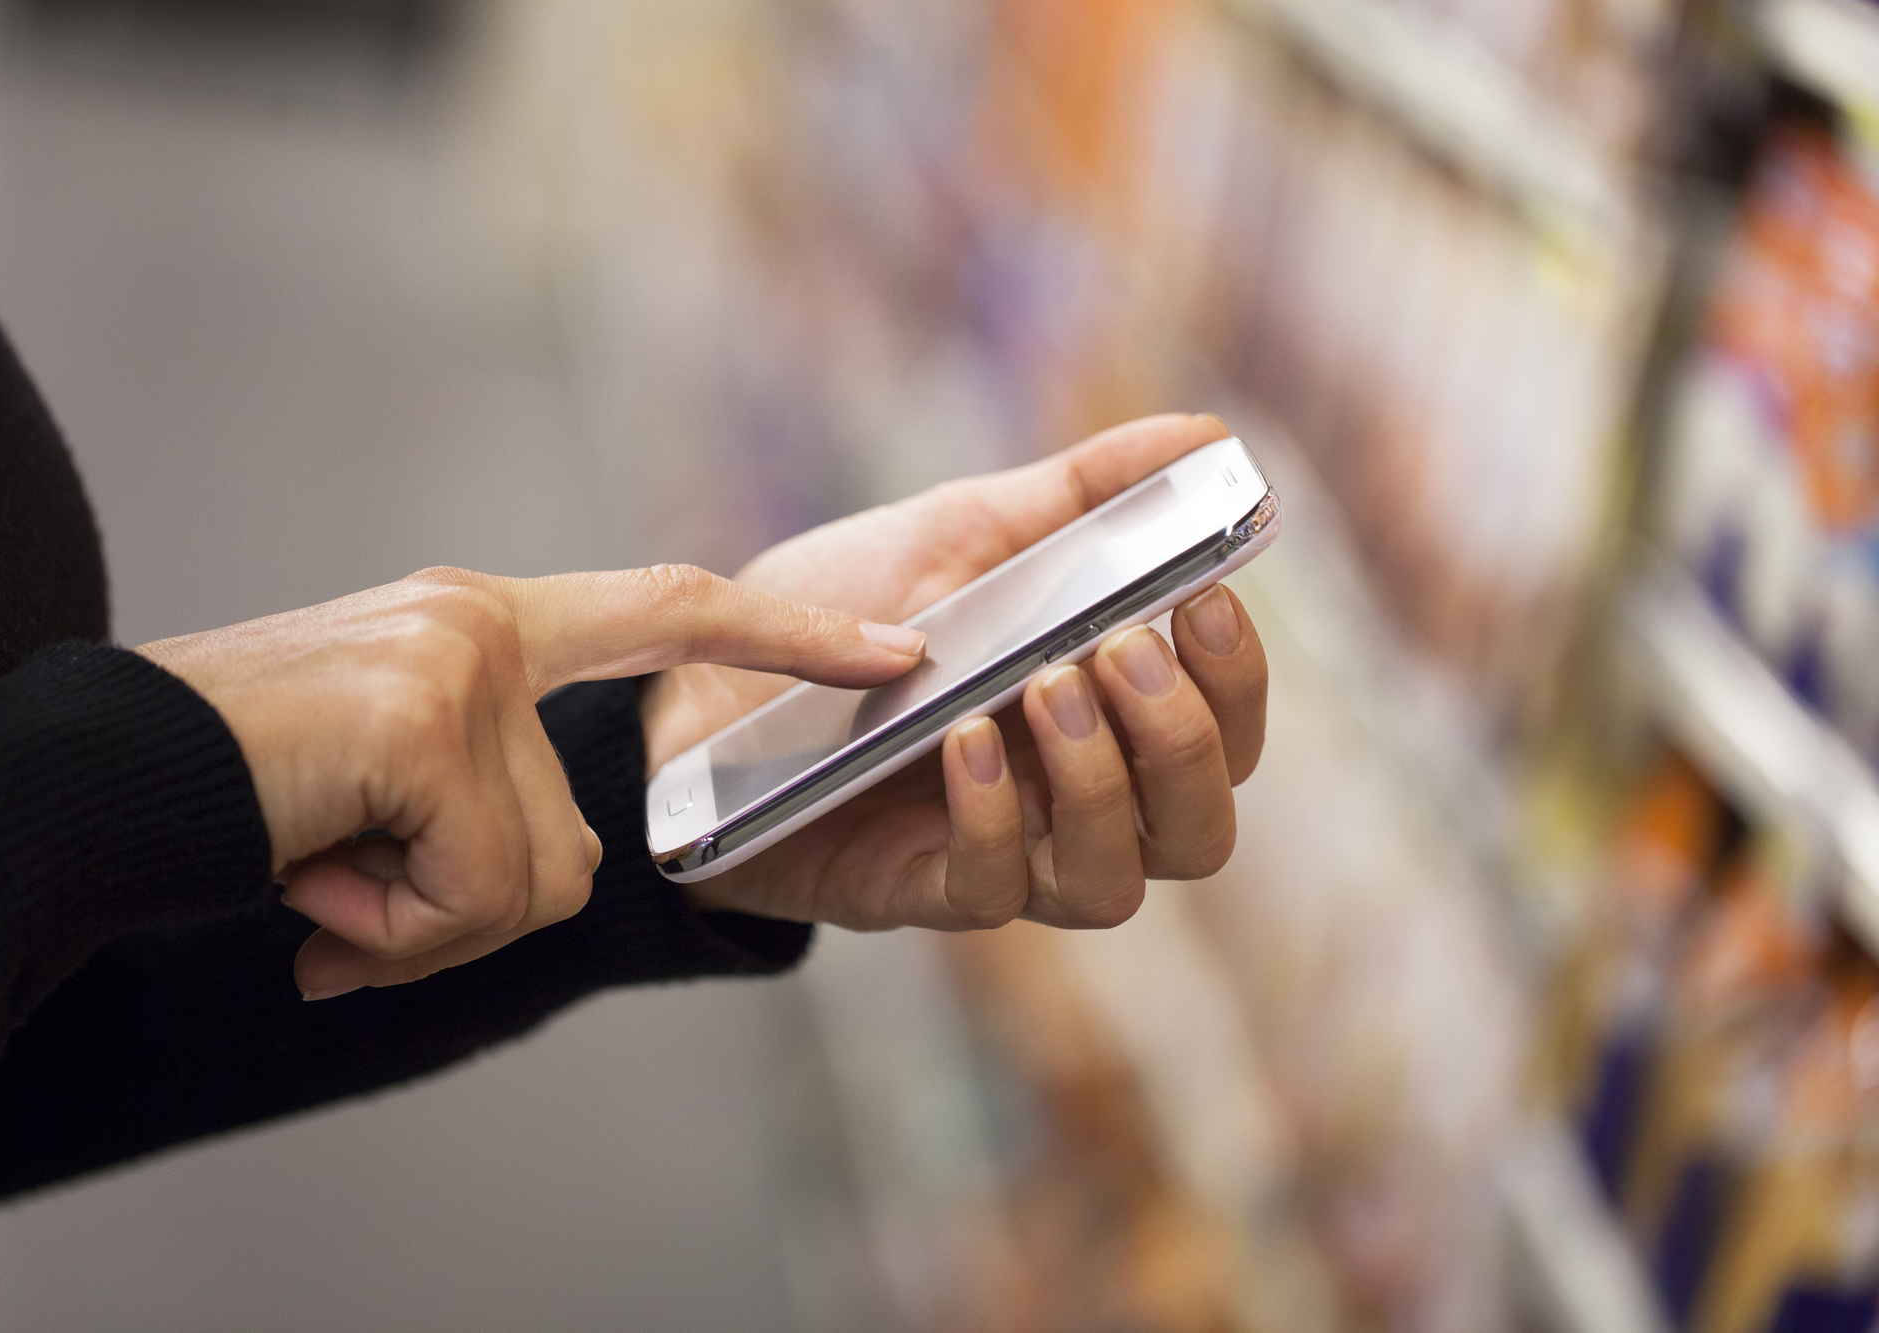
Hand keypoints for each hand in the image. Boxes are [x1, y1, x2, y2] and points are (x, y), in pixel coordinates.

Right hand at [138, 565, 926, 996]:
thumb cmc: (245, 791)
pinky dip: (387, 930)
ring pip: (529, 881)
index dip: (789, 643)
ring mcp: (460, 664)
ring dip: (415, 923)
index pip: (671, 612)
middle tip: (348, 891)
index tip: (901, 654)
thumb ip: (491, 807)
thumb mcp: (390, 790)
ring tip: (316, 870)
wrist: (97, 783)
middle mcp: (483, 625)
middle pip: (576, 845)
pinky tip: (309, 882)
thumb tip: (559, 883)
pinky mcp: (425, 719)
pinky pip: (472, 892)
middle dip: (466, 913)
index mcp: (487, 625)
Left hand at [642, 413, 1269, 930]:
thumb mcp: (961, 531)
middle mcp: (1071, 799)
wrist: (697, 680)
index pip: (1226, 731)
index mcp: (1103, 715)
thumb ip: (1083, 493)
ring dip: (1100, 785)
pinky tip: (962, 740)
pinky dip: (995, 816)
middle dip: (1184, 740)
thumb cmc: (842, 613)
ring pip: (1115, 882)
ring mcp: (1002, 853)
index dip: (1236, 680)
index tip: (1204, 598)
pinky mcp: (920, 889)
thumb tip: (1208, 436)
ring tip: (1046, 688)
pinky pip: (995, 891)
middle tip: (1123, 650)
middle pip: (1198, 829)